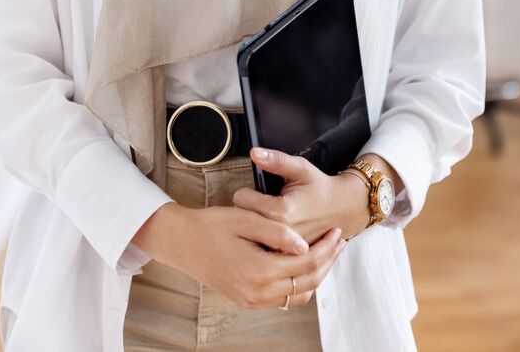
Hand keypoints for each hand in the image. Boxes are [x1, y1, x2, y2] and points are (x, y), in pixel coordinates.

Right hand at [132, 203, 344, 308]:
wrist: (180, 242)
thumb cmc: (210, 225)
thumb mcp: (245, 219)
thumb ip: (277, 233)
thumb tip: (305, 246)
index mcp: (259, 270)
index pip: (307, 263)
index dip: (327, 247)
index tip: (337, 231)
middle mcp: (257, 291)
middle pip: (308, 282)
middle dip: (328, 261)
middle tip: (339, 241)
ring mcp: (252, 300)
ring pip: (298, 295)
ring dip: (316, 274)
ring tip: (326, 252)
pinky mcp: (247, 300)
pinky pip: (283, 299)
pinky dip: (299, 284)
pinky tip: (302, 264)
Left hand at [234, 148, 371, 244]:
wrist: (343, 209)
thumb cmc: (319, 187)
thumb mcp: (300, 168)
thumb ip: (276, 160)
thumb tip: (253, 152)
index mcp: (281, 211)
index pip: (241, 200)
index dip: (245, 193)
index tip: (254, 192)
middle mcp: (281, 234)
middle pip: (243, 220)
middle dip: (247, 212)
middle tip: (259, 206)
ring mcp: (285, 250)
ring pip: (250, 237)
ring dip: (253, 229)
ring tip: (264, 220)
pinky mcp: (288, 259)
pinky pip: (262, 251)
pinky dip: (263, 242)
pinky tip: (270, 235)